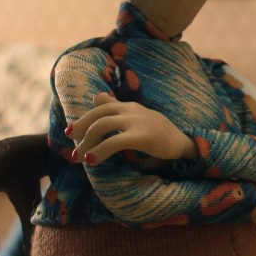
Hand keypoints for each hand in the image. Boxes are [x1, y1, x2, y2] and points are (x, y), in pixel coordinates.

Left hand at [69, 92, 193, 162]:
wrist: (184, 143)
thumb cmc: (158, 132)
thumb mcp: (136, 117)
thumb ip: (116, 107)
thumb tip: (96, 96)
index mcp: (129, 107)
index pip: (101, 106)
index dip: (83, 118)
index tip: (70, 132)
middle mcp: (131, 110)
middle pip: (98, 114)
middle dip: (81, 129)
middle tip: (71, 145)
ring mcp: (137, 122)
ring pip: (103, 126)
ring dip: (87, 142)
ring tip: (79, 157)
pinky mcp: (143, 137)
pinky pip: (115, 141)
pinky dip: (100, 150)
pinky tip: (91, 160)